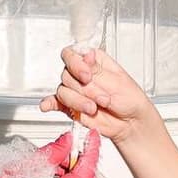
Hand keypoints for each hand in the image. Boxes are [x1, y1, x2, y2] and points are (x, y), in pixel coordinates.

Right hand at [0, 131, 101, 177]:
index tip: (92, 139)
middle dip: (87, 162)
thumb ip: (49, 154)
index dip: (90, 157)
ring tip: (61, 152)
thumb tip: (68, 140)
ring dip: (76, 167)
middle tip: (80, 143)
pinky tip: (56, 163)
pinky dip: (68, 174)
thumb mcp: (19, 166)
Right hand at [41, 47, 158, 145]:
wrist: (131, 123)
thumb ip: (97, 70)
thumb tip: (86, 55)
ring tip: (93, 108)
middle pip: (67, 75)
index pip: (72, 54)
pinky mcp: (70, 106)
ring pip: (63, 91)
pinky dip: (49, 103)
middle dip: (85, 89)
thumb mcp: (117, 81)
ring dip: (78, 101)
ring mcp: (75, 90)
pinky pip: (55, 102)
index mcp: (93, 61)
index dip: (76, 64)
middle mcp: (81, 74)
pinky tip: (47, 106)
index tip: (87, 76)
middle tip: (102, 98)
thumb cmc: (129, 99)